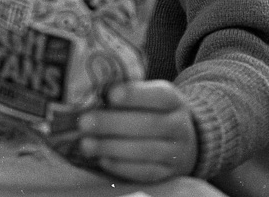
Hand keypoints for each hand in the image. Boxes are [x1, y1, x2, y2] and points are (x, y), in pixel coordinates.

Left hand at [78, 80, 197, 182]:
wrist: (184, 141)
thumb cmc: (155, 111)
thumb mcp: (151, 95)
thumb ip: (130, 93)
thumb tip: (95, 92)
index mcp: (175, 101)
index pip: (158, 96)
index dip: (135, 95)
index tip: (110, 94)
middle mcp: (180, 126)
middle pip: (149, 125)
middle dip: (113, 123)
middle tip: (85, 122)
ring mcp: (176, 153)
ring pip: (145, 151)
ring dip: (111, 147)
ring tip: (86, 144)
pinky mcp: (168, 175)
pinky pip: (145, 173)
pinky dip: (121, 167)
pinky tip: (102, 159)